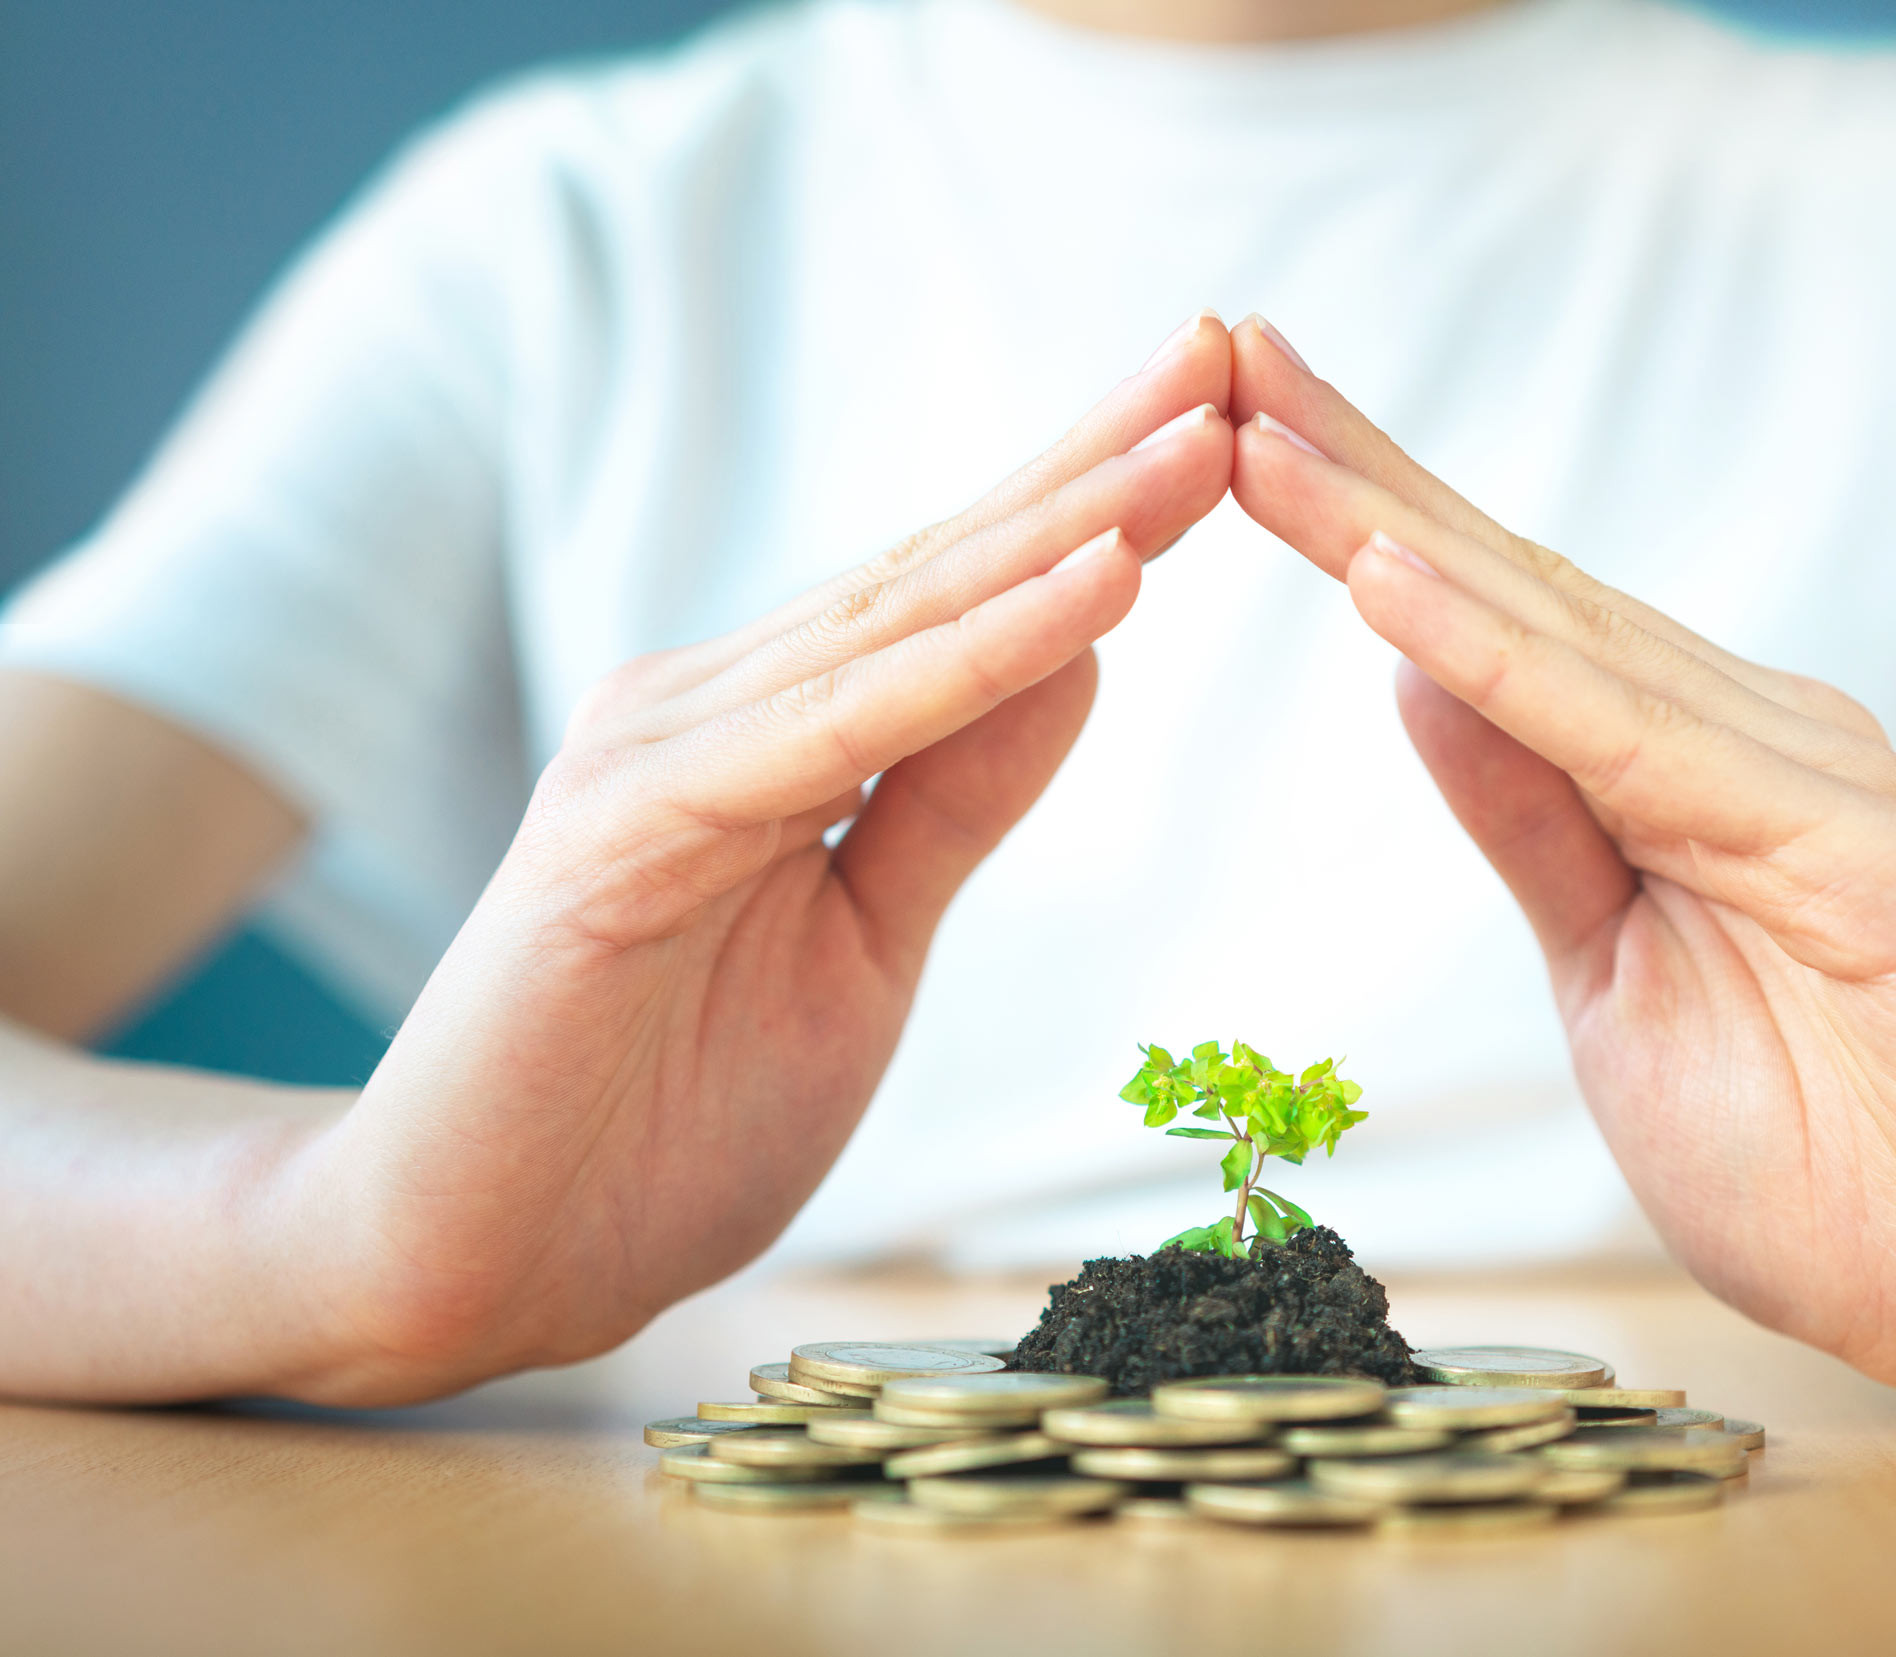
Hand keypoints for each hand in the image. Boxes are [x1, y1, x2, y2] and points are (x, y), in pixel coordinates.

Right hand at [281, 318, 1235, 1403]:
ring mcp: (662, 755)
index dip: (1094, 502)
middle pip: (942, 565)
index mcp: (775, 730)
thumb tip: (1085, 648)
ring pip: (901, 622)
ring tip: (1197, 438)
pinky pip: (837, 733)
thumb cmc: (661, 1109)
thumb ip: (955, 796)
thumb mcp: (868, 944)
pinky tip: (1095, 587)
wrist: (472, 1256)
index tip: (1228, 421)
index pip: (960, 592)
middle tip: (1232, 349)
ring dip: (1064, 525)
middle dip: (1097, 459)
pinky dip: (973, 659)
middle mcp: (715, 705)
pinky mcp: (625, 835)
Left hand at [1227, 318, 1895, 1419]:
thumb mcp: (1609, 975)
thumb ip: (1532, 823)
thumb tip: (1412, 676)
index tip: (1230, 432)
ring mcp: (1800, 769)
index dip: (1361, 518)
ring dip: (1396, 525)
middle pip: (1514, 580)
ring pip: (1557, 629)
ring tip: (1263, 433)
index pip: (1493, 615)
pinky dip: (1502, 659)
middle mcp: (1741, 730)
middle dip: (1357, 469)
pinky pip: (1631, 739)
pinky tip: (1388, 583)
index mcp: (1680, 763)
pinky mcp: (1845, 839)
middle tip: (1221, 351)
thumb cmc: (1817, 1151)